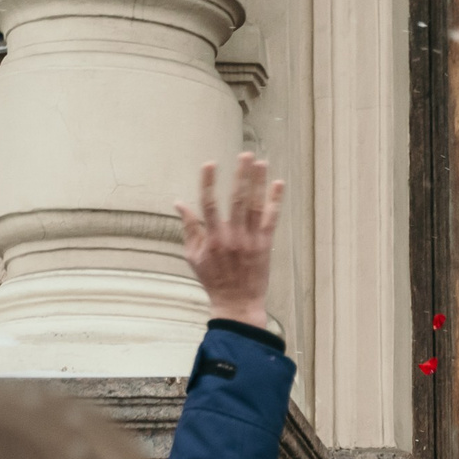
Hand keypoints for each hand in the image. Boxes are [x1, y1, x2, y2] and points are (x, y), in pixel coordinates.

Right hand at [178, 152, 283, 328]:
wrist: (237, 303)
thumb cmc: (212, 280)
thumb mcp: (194, 256)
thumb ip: (189, 228)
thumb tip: (179, 203)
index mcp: (212, 238)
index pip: (208, 204)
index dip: (208, 183)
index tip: (210, 164)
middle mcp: (232, 237)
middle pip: (236, 200)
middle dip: (241, 176)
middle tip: (245, 155)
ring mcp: (250, 241)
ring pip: (254, 207)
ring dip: (258, 183)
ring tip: (261, 162)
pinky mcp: (265, 246)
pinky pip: (271, 220)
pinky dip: (275, 202)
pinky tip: (278, 184)